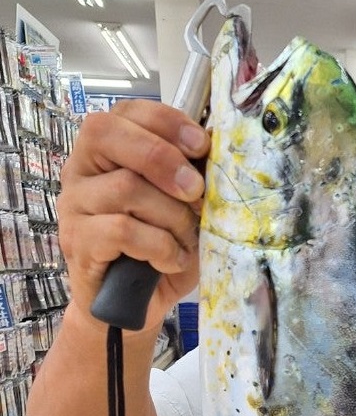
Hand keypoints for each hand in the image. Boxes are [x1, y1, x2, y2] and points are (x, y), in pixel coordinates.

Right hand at [58, 99, 209, 331]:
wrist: (136, 304)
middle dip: (163, 159)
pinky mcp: (77, 241)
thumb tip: (221, 145)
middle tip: (196, 191)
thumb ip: (194, 173)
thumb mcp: (186, 205)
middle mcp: (82, 169)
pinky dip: (158, 246)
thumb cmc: (163, 246)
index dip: (167, 122)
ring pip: (126, 187)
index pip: (128, 111)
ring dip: (171, 216)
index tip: (202, 145)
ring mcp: (74, 205)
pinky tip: (169, 259)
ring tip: (185, 239)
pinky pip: (122, 230)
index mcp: (109, 150)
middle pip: (109, 135)